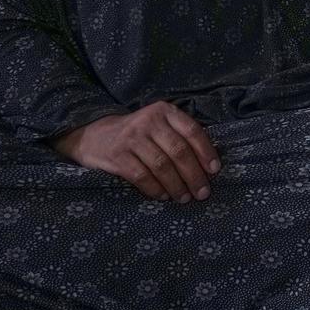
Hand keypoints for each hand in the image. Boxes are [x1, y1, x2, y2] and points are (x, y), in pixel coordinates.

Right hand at [54, 102, 218, 202]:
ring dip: (176, 186)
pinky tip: (163, 196)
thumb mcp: (159, 125)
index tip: (214, 171)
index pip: (192, 131)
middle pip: (179, 151)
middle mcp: (149, 121)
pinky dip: (155, 189)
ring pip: (162, 166)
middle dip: (194, 175)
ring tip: (184, 198)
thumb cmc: (138, 134)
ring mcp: (132, 138)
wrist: (95, 136)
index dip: (206, 152)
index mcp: (164, 111)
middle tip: (202, 193)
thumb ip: (179, 137)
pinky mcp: (117, 155)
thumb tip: (208, 166)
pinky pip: (141, 176)